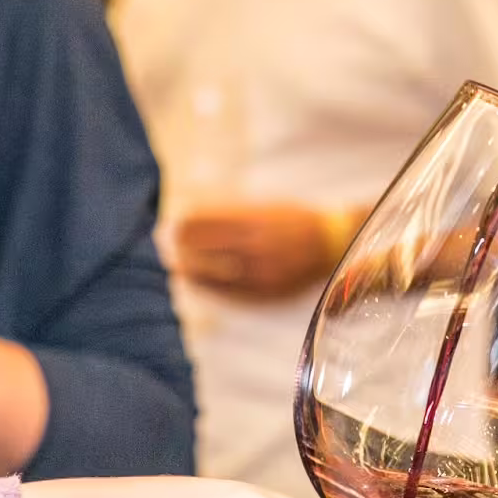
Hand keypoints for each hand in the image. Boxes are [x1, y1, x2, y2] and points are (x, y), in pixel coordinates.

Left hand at [174, 203, 349, 298]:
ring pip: (214, 273)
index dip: (183, 227)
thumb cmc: (295, 219)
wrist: (333, 243)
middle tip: (165, 247)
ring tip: (176, 267)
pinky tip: (198, 284)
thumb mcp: (265, 205)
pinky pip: (231, 292)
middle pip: (205, 249)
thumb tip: (191, 215)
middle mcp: (256, 246)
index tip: (169, 225)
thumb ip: (231, 211)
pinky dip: (210, 288)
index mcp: (255, 220)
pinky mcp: (269, 290)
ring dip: (191, 270)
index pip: (205, 224)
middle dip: (181, 249)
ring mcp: (263, 271)